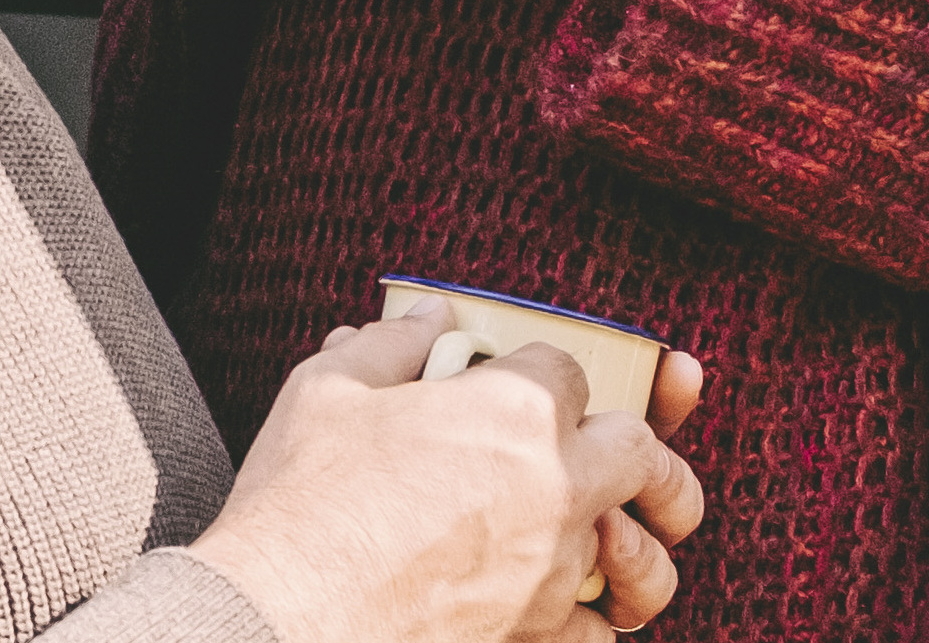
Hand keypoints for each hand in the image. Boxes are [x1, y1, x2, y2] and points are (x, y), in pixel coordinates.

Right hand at [183, 307, 711, 642]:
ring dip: (642, 546)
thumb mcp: (327, 391)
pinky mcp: (534, 632)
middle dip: (648, 452)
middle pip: (643, 453)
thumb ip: (392, 343)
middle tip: (638, 459)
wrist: (280, 616)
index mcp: (515, 410)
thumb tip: (430, 318)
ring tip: (625, 544)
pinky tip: (576, 609)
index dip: (549, 372)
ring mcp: (552, 567)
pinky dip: (593, 622)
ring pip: (643, 555)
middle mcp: (554, 485)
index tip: (529, 384)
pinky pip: (599, 634)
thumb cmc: (299, 502)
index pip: (569, 371)